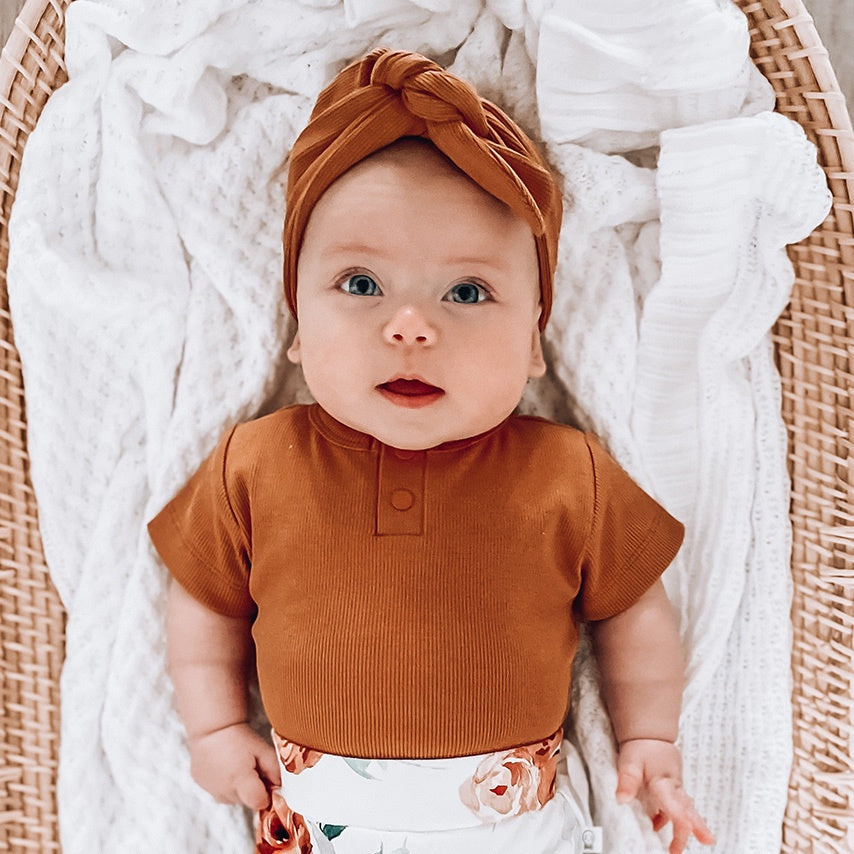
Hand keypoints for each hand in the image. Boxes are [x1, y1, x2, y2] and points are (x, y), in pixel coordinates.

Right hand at [187, 722, 281, 810]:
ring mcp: (211, 790)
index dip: (266, 794)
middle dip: (253, 789)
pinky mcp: (203, 787)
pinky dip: (226, 784)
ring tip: (238, 765)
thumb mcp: (262, 749)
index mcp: (240, 780)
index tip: (267, 781)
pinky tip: (226, 767)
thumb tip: (280, 787)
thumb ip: (275, 771)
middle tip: (252, 766)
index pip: (259, 803)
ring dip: (239, 787)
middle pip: (247, 801)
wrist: (212, 727)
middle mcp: (224, 790)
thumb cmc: (239, 736)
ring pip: (234, 798)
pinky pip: (221, 793)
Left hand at [616, 738, 714, 853]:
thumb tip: (622, 799)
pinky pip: (677, 806)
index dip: (679, 815)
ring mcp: (676, 788)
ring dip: (689, 826)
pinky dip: (673, 817)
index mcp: (664, 781)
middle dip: (695, 826)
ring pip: (686, 809)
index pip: (673, 801)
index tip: (686, 827)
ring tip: (678, 847)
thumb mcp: (630, 762)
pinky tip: (658, 825)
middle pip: (686, 808)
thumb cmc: (641, 747)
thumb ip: (627, 781)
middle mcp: (673, 786)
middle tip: (705, 841)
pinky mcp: (673, 788)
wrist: (649, 733)